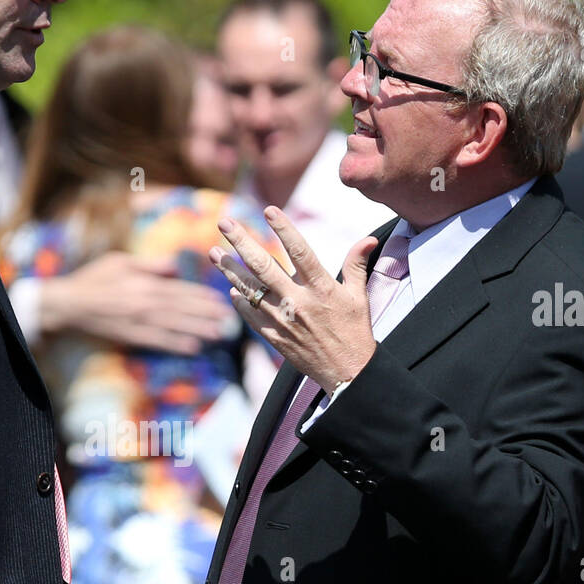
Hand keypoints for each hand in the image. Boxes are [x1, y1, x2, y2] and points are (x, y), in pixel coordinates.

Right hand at [37, 251, 232, 352]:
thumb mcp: (120, 261)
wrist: (67, 304)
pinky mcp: (131, 336)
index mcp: (145, 282)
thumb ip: (149, 265)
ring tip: (220, 334)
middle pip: (184, 308)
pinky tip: (194, 348)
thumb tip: (175, 265)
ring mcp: (139, 321)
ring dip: (200, 329)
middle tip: (230, 318)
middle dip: (208, 313)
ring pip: (176, 325)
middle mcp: (146, 302)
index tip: (221, 298)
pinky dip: (177, 345)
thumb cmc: (92, 279)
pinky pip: (159, 342)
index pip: (180, 289)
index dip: (202, 295)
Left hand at [211, 208, 379, 391]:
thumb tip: (369, 238)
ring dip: (230, 270)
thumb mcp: (359, 297)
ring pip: (250, 290)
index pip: (299, 251)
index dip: (283, 229)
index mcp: (320, 288)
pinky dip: (240, 302)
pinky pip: (250, 316)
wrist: (347, 373)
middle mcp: (297, 302)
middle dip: (241, 242)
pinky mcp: (274, 337)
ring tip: (213, 252)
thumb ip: (357, 265)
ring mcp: (282, 320)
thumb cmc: (355, 332)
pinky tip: (232, 289)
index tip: (268, 209)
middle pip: (263, 266)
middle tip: (224, 222)